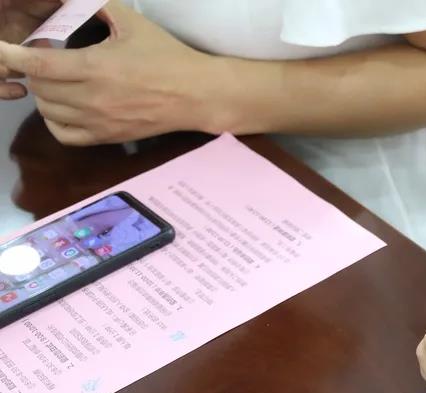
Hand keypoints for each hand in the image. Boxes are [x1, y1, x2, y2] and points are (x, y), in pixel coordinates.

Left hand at [0, 1, 214, 144]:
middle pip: (39, 87)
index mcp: (96, 67)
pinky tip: (61, 106)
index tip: (4, 47)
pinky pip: (64, 135)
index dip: (12, 54)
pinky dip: (54, 120)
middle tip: (41, 56)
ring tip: (53, 80)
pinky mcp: (108, 137)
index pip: (38, 63)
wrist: (197, 94)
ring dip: (42, 93)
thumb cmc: (167, 56)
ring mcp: (100, 121)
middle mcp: (93, 98)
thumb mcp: (131, 22)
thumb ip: (95, 4)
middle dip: (32, 70)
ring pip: (47, 110)